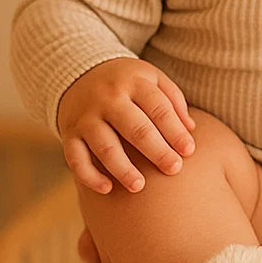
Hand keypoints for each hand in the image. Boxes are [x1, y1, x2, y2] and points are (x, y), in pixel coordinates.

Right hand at [57, 58, 195, 191]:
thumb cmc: (126, 83)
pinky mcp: (69, 133)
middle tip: (174, 169)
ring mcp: (86, 117)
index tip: (189, 151)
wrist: (78, 73)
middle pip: (135, 128)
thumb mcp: (151, 79)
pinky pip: (75, 158)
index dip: (175, 131)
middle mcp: (108, 99)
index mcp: (134, 83)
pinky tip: (107, 189)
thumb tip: (191, 129)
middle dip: (157, 151)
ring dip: (123, 168)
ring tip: (139, 186)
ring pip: (105, 146)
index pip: (159, 109)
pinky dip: (89, 176)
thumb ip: (173, 100)